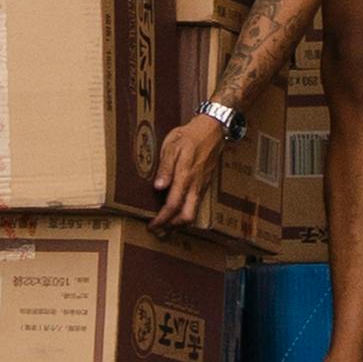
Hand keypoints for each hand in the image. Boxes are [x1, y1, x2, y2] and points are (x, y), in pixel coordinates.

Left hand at [152, 114, 225, 231]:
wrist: (212, 130)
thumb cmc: (189, 136)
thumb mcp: (172, 146)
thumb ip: (165, 167)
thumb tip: (158, 187)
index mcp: (185, 176)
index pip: (173, 205)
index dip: (162, 219)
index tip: (151, 226)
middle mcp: (195, 185)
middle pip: (186, 217)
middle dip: (171, 228)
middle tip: (157, 232)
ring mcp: (201, 186)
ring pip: (192, 213)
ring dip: (178, 224)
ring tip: (165, 227)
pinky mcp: (204, 185)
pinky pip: (195, 205)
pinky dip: (185, 214)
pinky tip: (177, 213)